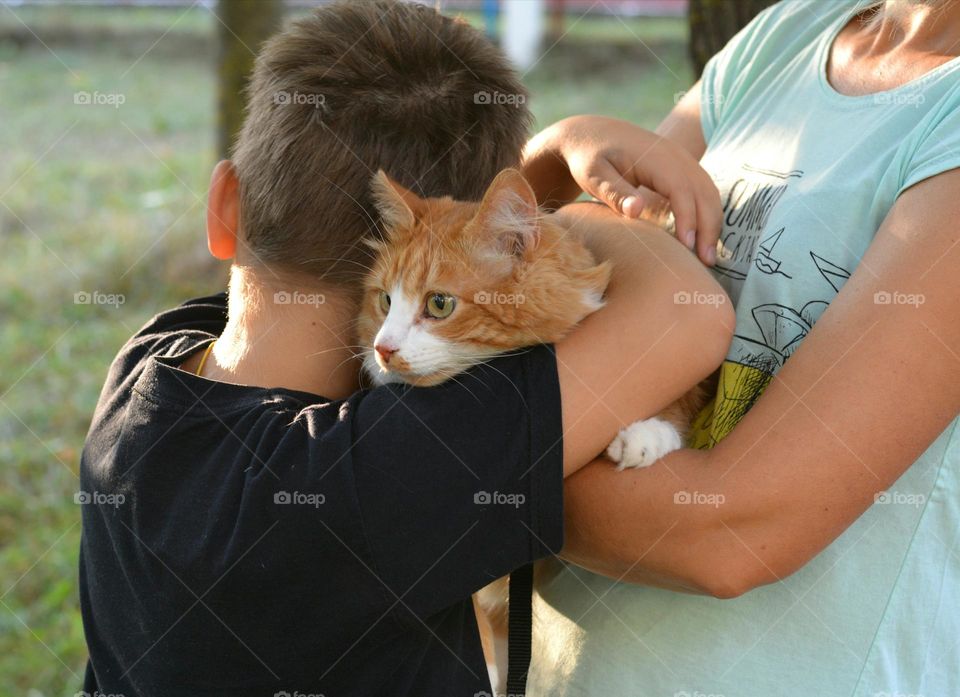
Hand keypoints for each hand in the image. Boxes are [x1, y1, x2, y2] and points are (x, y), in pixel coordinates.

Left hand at [525, 115, 721, 264]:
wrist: (590, 133)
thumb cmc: (589, 158)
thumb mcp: (594, 175)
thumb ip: (616, 193)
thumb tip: (638, 211)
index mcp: (655, 157)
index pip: (681, 189)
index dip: (687, 218)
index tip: (687, 247)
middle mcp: (674, 155)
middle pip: (703, 191)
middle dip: (708, 227)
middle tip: (706, 263)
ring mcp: (681, 158)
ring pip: (708, 191)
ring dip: (712, 223)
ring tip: (708, 257)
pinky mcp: (680, 166)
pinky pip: (702, 189)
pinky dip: (707, 213)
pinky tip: (702, 238)